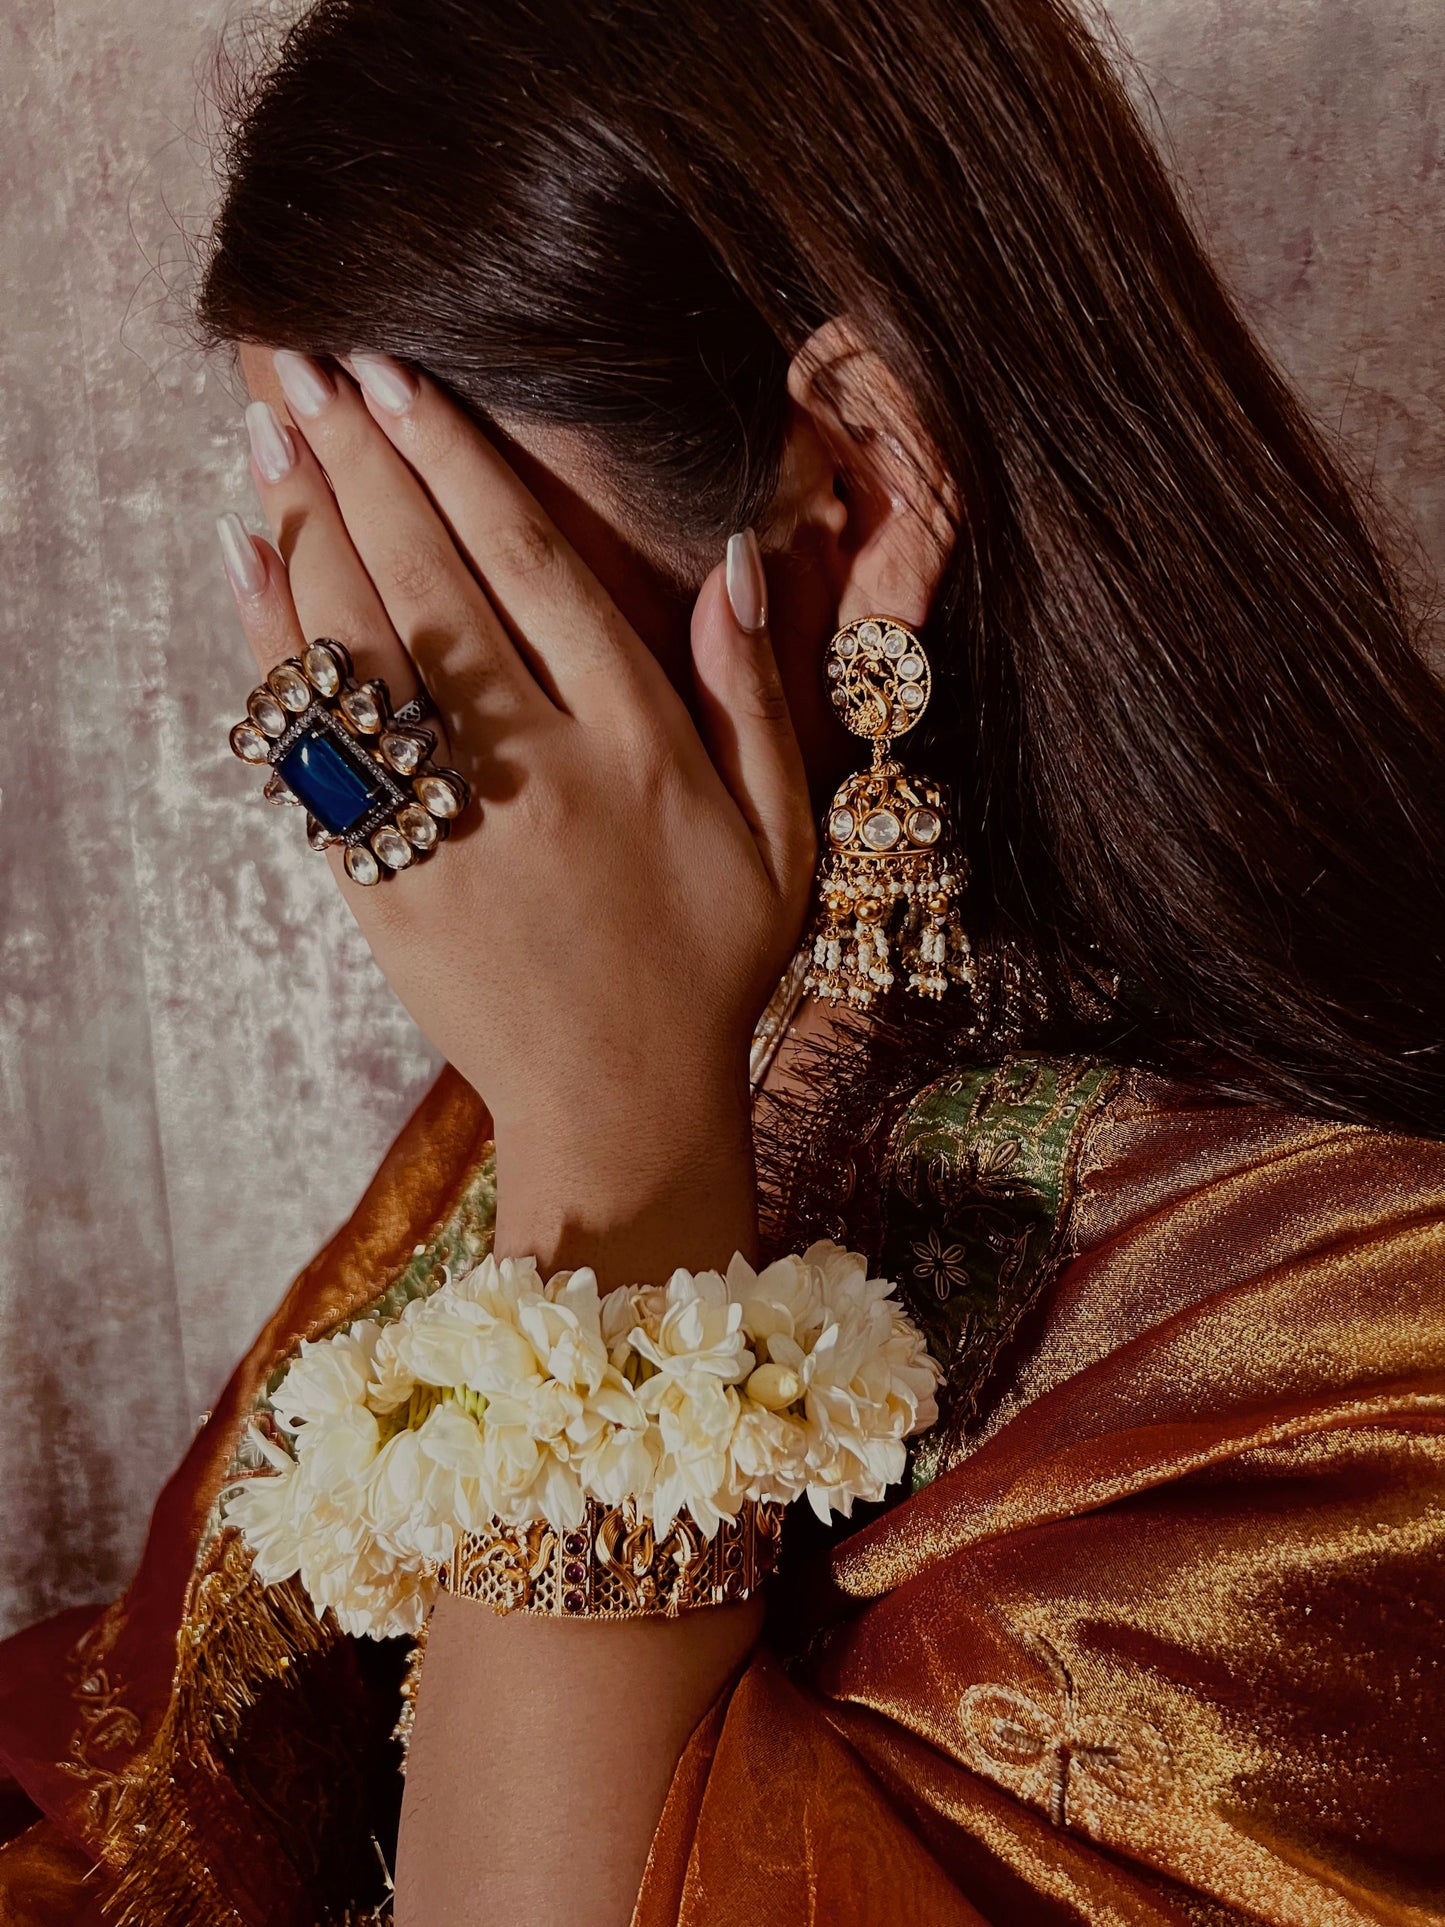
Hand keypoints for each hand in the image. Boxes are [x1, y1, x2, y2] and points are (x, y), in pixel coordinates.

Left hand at [223, 352, 815, 1278]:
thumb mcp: (781, 836)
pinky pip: (319, 754)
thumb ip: (754, 700)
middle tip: (306, 368)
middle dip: (366, 466)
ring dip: (309, 534)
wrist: (620, 1105)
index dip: (464, 467)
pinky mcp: (387, 887)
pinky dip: (280, 661)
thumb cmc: (709, 968)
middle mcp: (542, 776)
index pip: (538, 574)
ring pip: (367, 658)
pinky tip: (253, 572)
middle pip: (435, 587)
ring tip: (269, 436)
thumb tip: (730, 567)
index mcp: (640, 750)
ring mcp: (455, 832)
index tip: (406, 382)